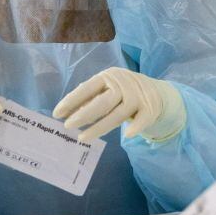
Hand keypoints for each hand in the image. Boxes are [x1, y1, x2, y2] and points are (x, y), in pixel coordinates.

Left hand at [53, 67, 185, 142]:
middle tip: (67, 125)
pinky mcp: (150, 108)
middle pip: (103, 102)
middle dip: (84, 114)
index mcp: (109, 77)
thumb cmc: (124, 92)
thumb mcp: (108, 88)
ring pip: (118, 114)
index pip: (88, 88)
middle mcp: (124, 84)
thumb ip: (91, 97)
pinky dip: (136, 126)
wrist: (158, 92)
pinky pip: (142, 119)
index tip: (57, 113)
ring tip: (82, 138)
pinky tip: (127, 135)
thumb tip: (70, 110)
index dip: (72, 100)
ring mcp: (138, 96)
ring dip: (100, 127)